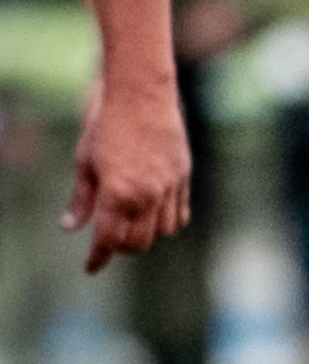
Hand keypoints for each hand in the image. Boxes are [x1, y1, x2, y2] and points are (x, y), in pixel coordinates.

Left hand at [63, 72, 189, 273]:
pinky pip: (180, 214)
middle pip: (138, 242)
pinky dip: (167, 220)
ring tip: (132, 225)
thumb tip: (70, 227)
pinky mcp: (183, 178)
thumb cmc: (107, 125)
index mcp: (118, 193)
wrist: (142, 96)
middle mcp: (147, 196)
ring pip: (162, 232)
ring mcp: (169, 188)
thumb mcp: (84, 162)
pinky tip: (154, 213)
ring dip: (146, 234)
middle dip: (121, 248)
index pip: (108, 240)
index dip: (98, 258)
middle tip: (108, 242)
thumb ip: (81, 199)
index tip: (91, 268)